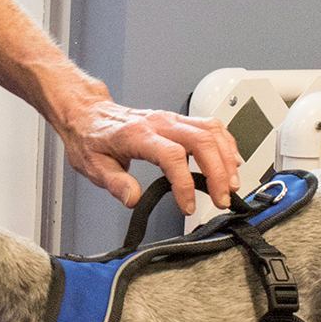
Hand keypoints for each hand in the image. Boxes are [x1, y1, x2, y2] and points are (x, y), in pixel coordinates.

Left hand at [55, 88, 241, 214]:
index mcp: (137, 135)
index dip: (185, 183)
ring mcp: (171, 119)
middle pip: (201, 140)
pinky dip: (225, 144)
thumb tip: (133, 199)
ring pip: (211, 130)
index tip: (188, 206)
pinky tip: (230, 162)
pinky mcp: (179, 120)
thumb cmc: (91, 139)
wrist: (88, 115)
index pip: (172, 156)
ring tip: (231, 185)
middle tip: (222, 199)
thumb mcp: (94, 167)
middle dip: (218, 172)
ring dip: (227, 158)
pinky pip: (210, 126)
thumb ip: (115, 184)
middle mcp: (159, 123)